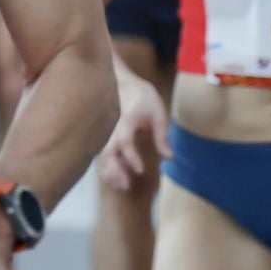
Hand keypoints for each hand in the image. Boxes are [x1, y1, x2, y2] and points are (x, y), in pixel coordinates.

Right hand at [98, 75, 170, 192]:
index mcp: (125, 121)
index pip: (124, 141)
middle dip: (115, 171)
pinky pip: (101, 156)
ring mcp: (105, 134)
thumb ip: (162, 136)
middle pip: (106, 152)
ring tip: (123, 186)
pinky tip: (116, 180)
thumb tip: (169, 158)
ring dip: (109, 173)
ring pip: (101, 156)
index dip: (131, 157)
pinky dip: (106, 169)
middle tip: (127, 185)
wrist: (122, 83)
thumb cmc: (143, 98)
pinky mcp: (103, 138)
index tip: (141, 170)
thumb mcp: (158, 113)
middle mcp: (111, 129)